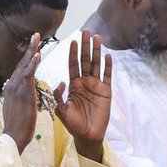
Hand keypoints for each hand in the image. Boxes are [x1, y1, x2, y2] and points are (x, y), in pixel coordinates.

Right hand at [2, 34, 42, 152]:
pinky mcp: (23, 91)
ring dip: (32, 50)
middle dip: (29, 49)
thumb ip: (22, 99)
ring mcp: (16, 87)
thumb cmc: (18, 127)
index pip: (20, 70)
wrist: (13, 136)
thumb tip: (26, 96)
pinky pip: (28, 74)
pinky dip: (33, 63)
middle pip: (22, 63)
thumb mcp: (19, 109)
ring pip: (25, 64)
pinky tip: (38, 54)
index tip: (32, 49)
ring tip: (38, 38)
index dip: (26, 59)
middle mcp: (12, 85)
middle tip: (36, 36)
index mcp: (11, 89)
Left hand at [51, 30, 111, 161]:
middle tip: (85, 31)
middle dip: (85, 46)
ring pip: (97, 65)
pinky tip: (108, 56)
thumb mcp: (61, 111)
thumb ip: (58, 97)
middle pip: (85, 60)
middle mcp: (85, 83)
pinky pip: (107, 76)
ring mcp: (96, 86)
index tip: (72, 41)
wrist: (88, 135)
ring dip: (97, 51)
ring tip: (97, 37)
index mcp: (74, 85)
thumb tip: (59, 83)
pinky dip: (108, 66)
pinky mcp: (106, 92)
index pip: (73, 65)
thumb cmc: (73, 125)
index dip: (72, 53)